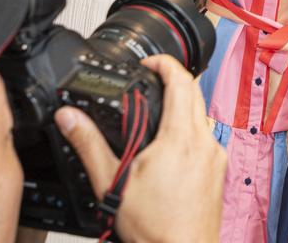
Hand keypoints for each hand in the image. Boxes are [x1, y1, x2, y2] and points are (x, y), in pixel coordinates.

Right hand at [55, 55, 226, 242]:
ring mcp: (215, 157)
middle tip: (151, 81)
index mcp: (180, 137)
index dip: (165, 63)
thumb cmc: (155, 227)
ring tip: (157, 115)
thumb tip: (70, 118)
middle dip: (173, 81)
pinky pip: (207, 139)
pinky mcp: (218, 171)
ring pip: (202, 117)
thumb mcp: (112, 183)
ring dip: (183, 107)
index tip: (150, 61)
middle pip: (194, 94)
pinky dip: (190, 131)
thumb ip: (89, 145)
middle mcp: (204, 143)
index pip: (181, 81)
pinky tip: (171, 148)